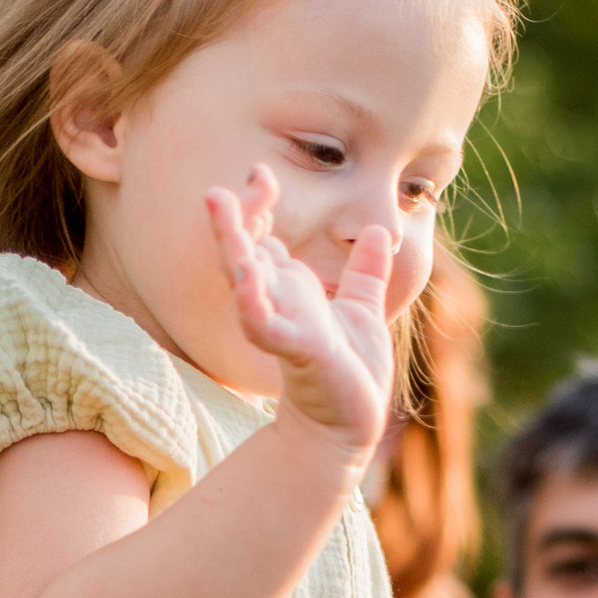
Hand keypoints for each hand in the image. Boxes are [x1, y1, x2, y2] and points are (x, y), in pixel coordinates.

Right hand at [203, 168, 393, 456]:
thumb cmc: (352, 370)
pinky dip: (252, 299)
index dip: (257, 205)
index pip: (261, 237)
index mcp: (291, 288)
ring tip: (218, 209)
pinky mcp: (292, 350)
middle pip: (243, 251)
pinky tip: (246, 276)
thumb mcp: (364, 308)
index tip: (260, 174)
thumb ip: (368, 271)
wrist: (351, 423)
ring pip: (244, 279)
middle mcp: (277, 301)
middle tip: (217, 188)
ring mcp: (280, 324)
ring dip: (231, 245)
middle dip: (231, 219)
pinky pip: (263, 322)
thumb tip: (380, 232)